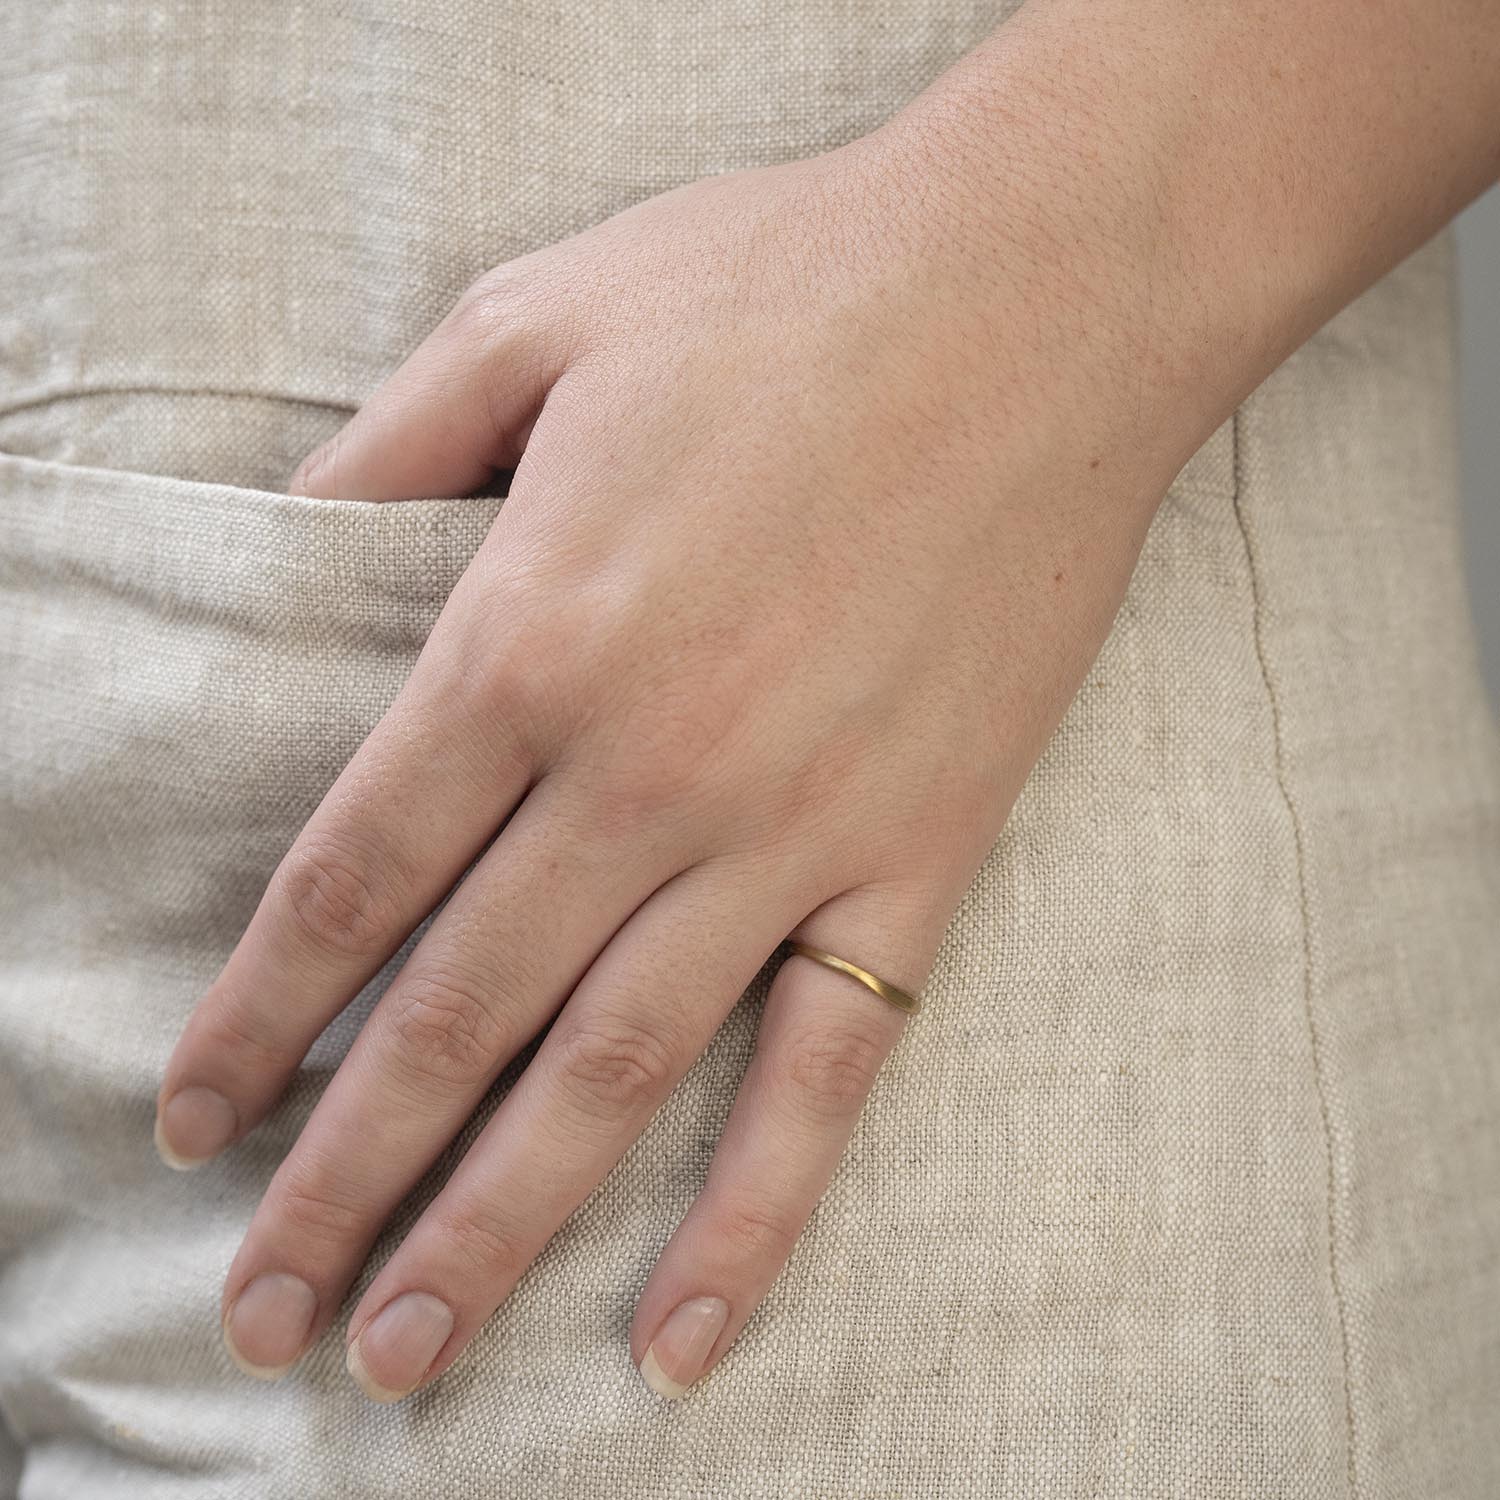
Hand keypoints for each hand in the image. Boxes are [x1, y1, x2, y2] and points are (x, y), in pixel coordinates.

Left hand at [155, 115, 1174, 1402]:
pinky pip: (827, 1070)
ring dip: (491, 1230)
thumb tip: (282, 545)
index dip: (257, 1016)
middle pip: (454, 1018)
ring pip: (610, 1077)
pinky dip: (755, 1216)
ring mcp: (794, 831)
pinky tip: (677, 1335)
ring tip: (401, 1361)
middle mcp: (645, 770)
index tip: (191, 1120)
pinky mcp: (922, 854)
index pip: (350, 880)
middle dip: (339, 1177)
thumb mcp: (534, 318)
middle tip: (261, 1314)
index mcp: (529, 637)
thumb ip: (385, 449)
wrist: (1039, 298)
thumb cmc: (785, 288)